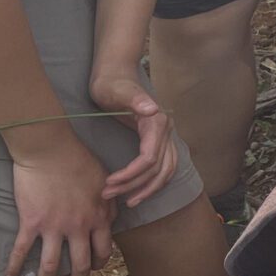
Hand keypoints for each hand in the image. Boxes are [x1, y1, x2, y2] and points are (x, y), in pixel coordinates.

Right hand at [7, 137, 113, 275]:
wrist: (51, 151)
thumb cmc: (79, 161)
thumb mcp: (105, 182)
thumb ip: (109, 204)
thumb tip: (113, 218)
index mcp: (99, 218)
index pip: (104, 250)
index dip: (100, 263)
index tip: (95, 269)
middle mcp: (79, 227)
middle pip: (81, 264)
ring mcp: (54, 228)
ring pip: (52, 266)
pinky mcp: (32, 223)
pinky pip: (22, 251)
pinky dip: (15, 267)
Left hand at [88, 68, 182, 207]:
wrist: (115, 74)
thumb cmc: (111, 83)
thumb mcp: (117, 90)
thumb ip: (135, 98)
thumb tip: (153, 109)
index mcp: (157, 122)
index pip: (150, 158)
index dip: (131, 175)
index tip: (109, 183)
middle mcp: (166, 130)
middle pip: (160, 168)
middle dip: (137, 186)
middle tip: (109, 195)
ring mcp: (165, 135)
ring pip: (166, 170)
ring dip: (148, 188)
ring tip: (126, 201)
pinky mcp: (158, 139)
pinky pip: (163, 166)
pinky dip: (153, 181)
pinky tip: (136, 189)